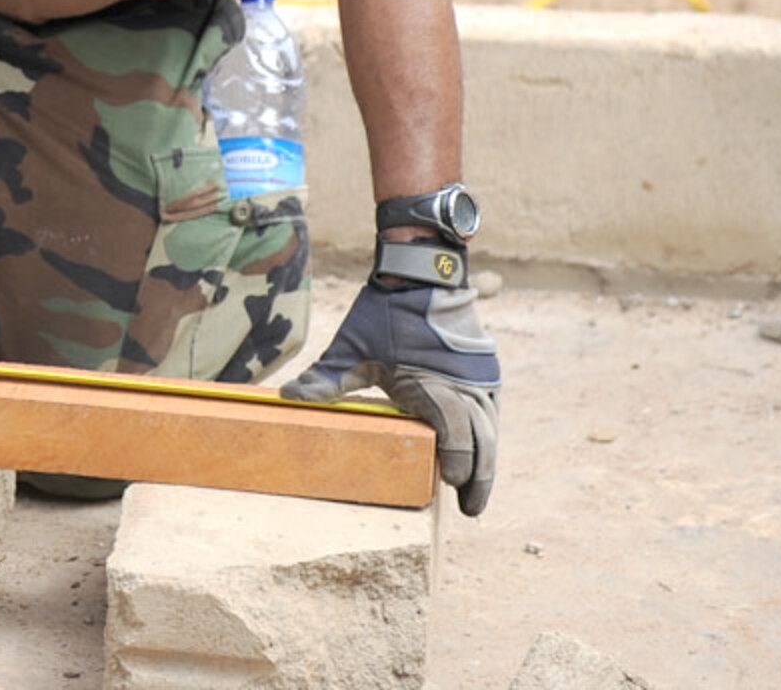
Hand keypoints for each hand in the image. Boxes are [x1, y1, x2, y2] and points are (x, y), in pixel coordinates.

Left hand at [281, 279, 500, 515]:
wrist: (420, 271)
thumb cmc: (383, 311)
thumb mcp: (352, 346)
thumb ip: (327, 378)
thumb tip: (290, 398)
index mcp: (433, 381)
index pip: (455, 431)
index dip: (457, 460)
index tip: (449, 484)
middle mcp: (464, 382)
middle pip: (481, 438)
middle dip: (478, 475)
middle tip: (470, 508)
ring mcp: (479, 376)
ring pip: (490, 427)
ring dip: (486, 459)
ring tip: (475, 494)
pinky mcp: (484, 370)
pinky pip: (489, 410)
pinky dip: (486, 435)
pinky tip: (480, 456)